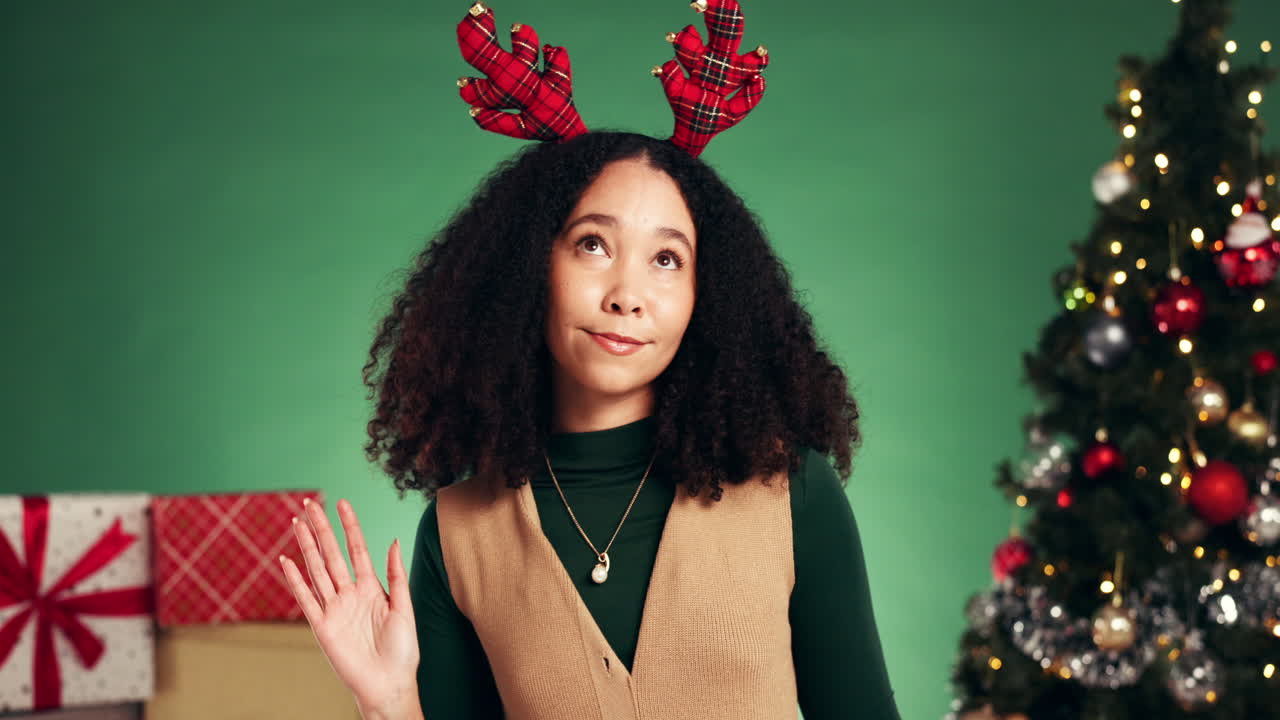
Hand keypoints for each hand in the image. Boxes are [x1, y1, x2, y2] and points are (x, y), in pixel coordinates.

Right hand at [280, 497, 421, 717]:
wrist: (388, 683)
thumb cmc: (402, 651)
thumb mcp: (404, 609)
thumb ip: (396, 576)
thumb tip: (393, 541)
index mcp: (371, 588)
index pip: (357, 549)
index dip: (349, 526)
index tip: (342, 503)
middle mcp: (350, 594)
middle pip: (332, 554)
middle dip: (321, 529)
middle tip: (310, 504)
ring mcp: (334, 609)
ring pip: (316, 570)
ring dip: (306, 547)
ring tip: (297, 522)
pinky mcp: (322, 627)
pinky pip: (306, 599)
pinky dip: (295, 580)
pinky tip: (286, 561)